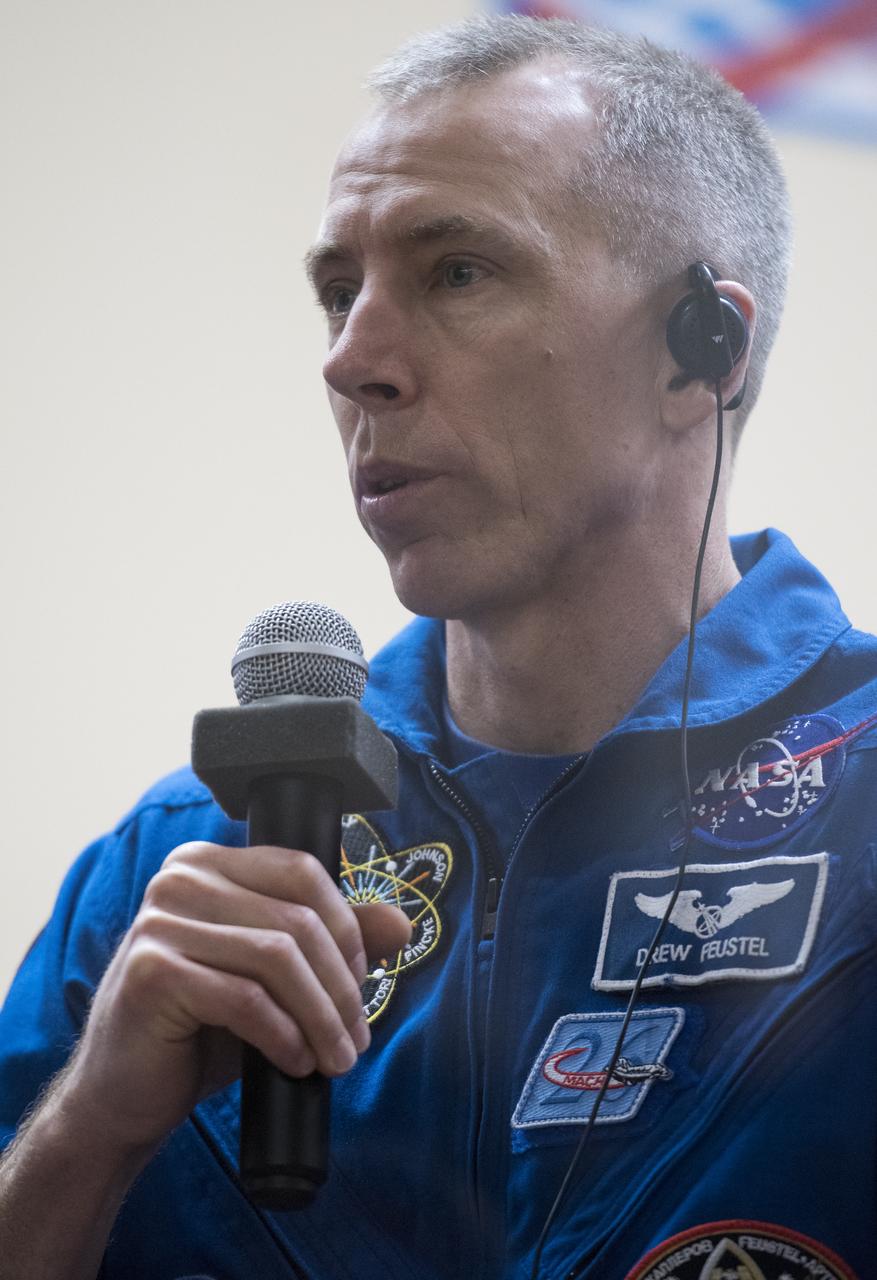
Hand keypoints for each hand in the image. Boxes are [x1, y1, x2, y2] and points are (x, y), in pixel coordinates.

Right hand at [61, 842, 411, 1153]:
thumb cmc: (201, 1030)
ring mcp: (159, 922)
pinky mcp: (151, 973)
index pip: (302, 870)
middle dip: (341, 986)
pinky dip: (284, 1036)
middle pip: (295, 919)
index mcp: (207, 862)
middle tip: (356, 1038)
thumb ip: (330, 942)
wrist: (125, 1095)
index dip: (346, 926)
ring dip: (321, 1017)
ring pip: (277, 959)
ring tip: (336, 1058)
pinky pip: (245, 1000)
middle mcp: (178, 879)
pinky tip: (296, 1063)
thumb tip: (402, 923)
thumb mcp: (273, 979)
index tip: (365, 980)